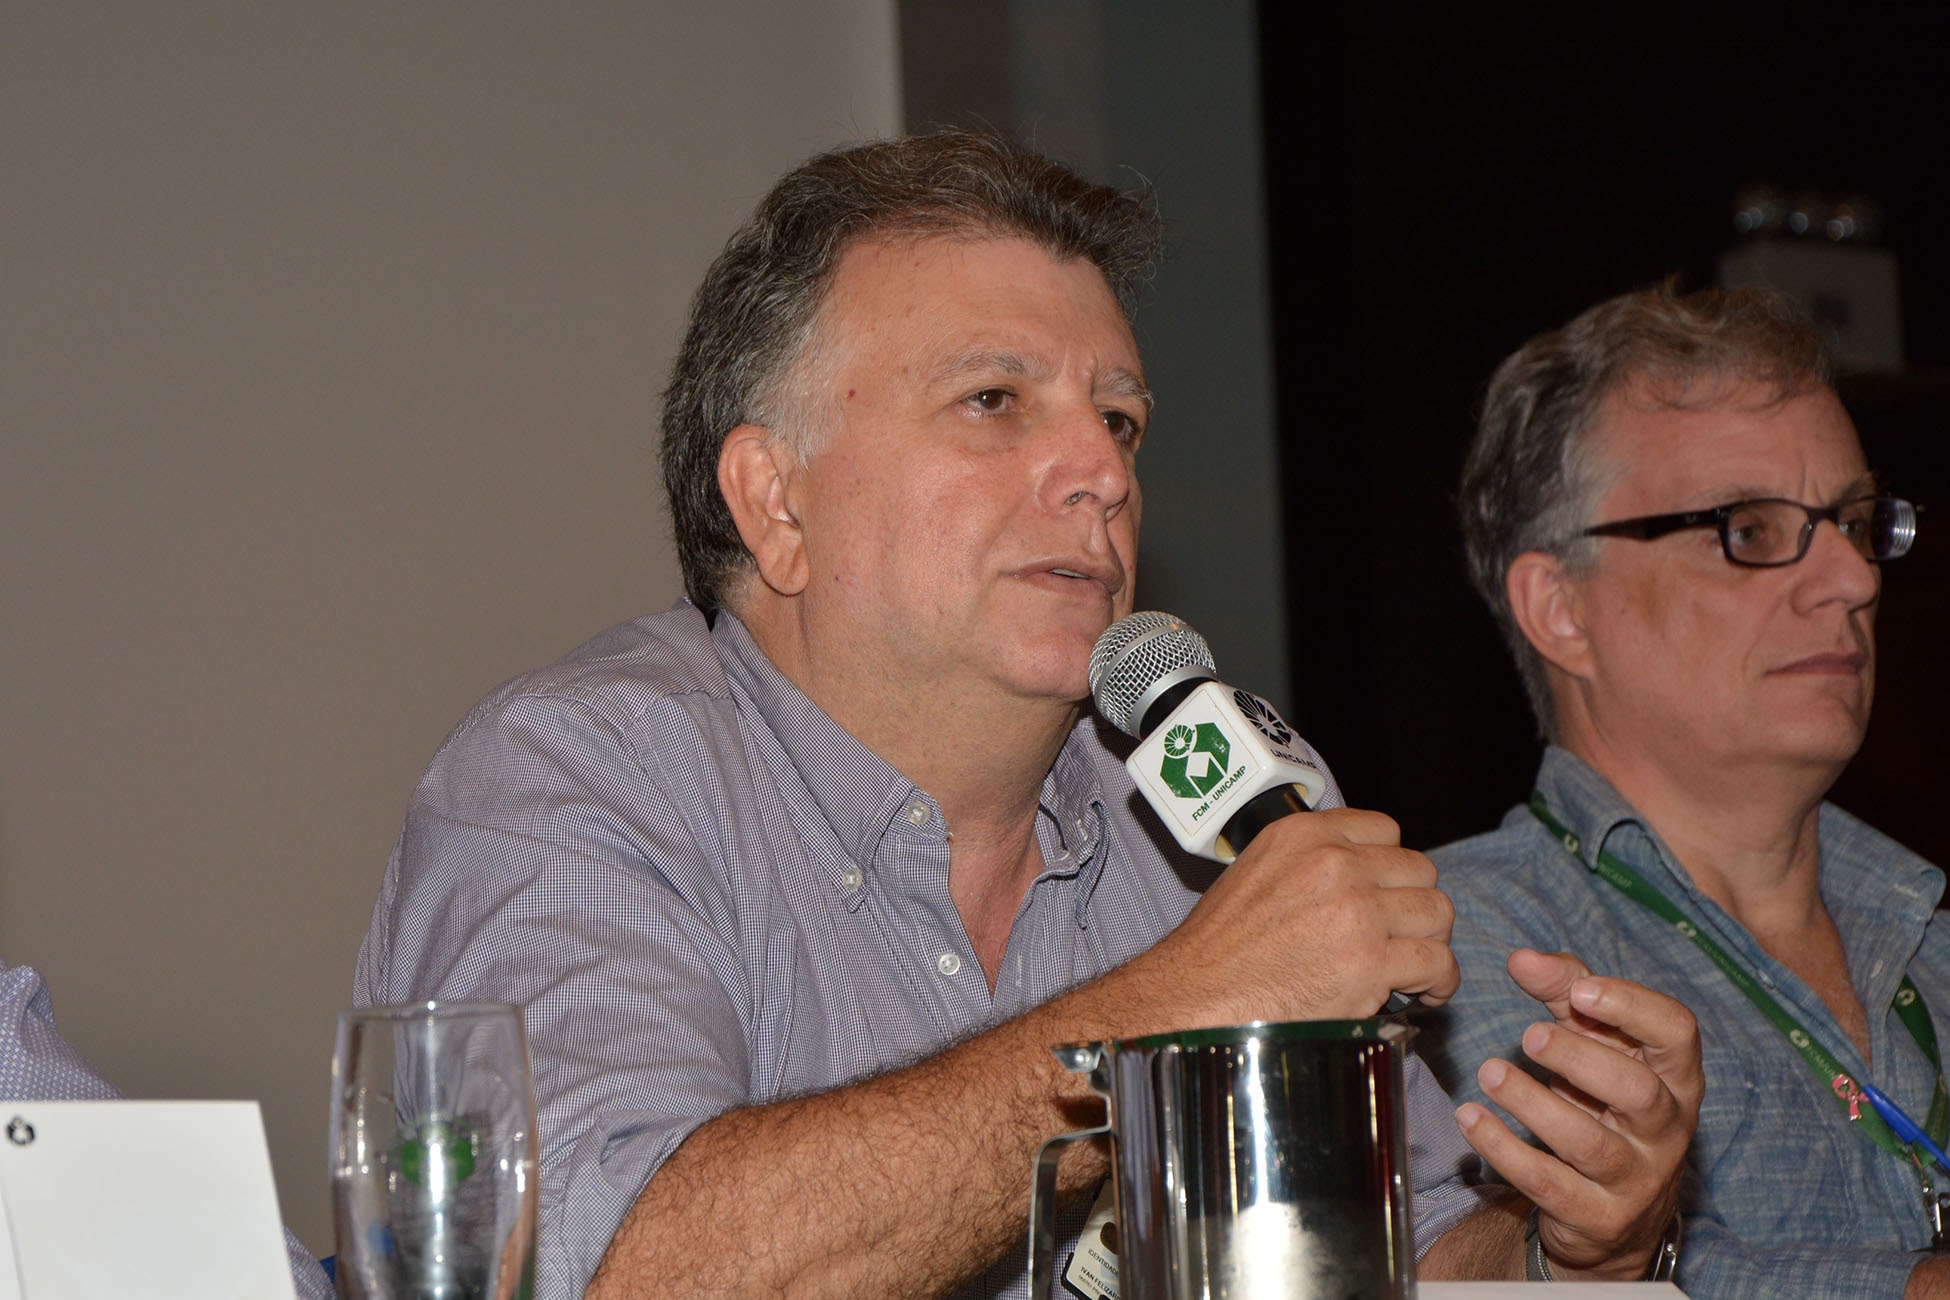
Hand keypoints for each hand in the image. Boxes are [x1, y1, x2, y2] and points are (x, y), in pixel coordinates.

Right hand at [1136, 807, 1457, 1026]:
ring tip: (1414, 967)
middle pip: (1420, 871)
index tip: (1387, 895)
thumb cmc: (1219, 949)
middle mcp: (1334, 863)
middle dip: (1415, 907)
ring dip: (1431, 942)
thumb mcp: (1256, 872)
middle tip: (1401, 938)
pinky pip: (1438, 962)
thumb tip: (1361, 882)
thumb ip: (1308, 864)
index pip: (1385, 831)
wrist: (1194, 999)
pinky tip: (1424, 994)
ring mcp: (1356, 912)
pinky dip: (1439, 982)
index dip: (1392, 868)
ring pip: (1437, 913)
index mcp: (1304, 834)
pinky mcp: (1370, 963)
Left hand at [1455, 948, 1700, 1278]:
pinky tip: (1471, 1117)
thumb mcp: (1594, 1042)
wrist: (1613, 1212)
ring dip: (1532, 1104)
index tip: (1581, 991)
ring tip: (1489, 1073)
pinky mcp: (1597, 1217)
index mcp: (1675, 1076)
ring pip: (1589, 1143)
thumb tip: (1522, 958)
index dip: (1632, 1007)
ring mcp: (1635, 1178)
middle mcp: (1666, 1129)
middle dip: (1579, 1059)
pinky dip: (1503, 1148)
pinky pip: (1548, 1183)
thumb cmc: (1602, 1101)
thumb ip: (1566, 991)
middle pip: (1637, 1090)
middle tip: (1528, 1036)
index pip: (1677, 1033)